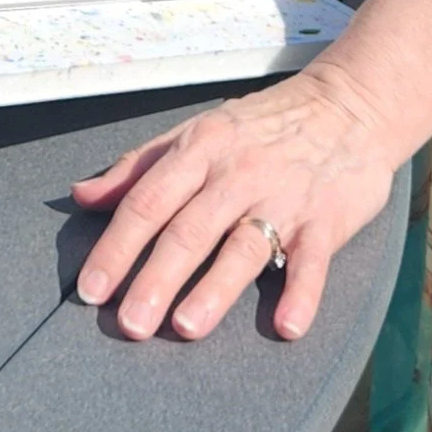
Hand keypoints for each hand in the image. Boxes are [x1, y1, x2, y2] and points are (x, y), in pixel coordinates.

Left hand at [70, 64, 400, 342]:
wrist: (350, 104)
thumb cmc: (263, 125)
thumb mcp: (197, 131)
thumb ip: (138, 167)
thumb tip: (81, 196)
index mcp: (200, 149)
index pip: (148, 200)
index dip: (116, 246)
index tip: (90, 290)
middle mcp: (238, 173)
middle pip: (188, 230)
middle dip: (155, 279)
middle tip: (128, 325)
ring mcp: (284, 197)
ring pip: (243, 246)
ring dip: (215, 289)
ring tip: (187, 327)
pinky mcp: (327, 219)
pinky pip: (313, 260)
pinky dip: (302, 292)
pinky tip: (287, 324)